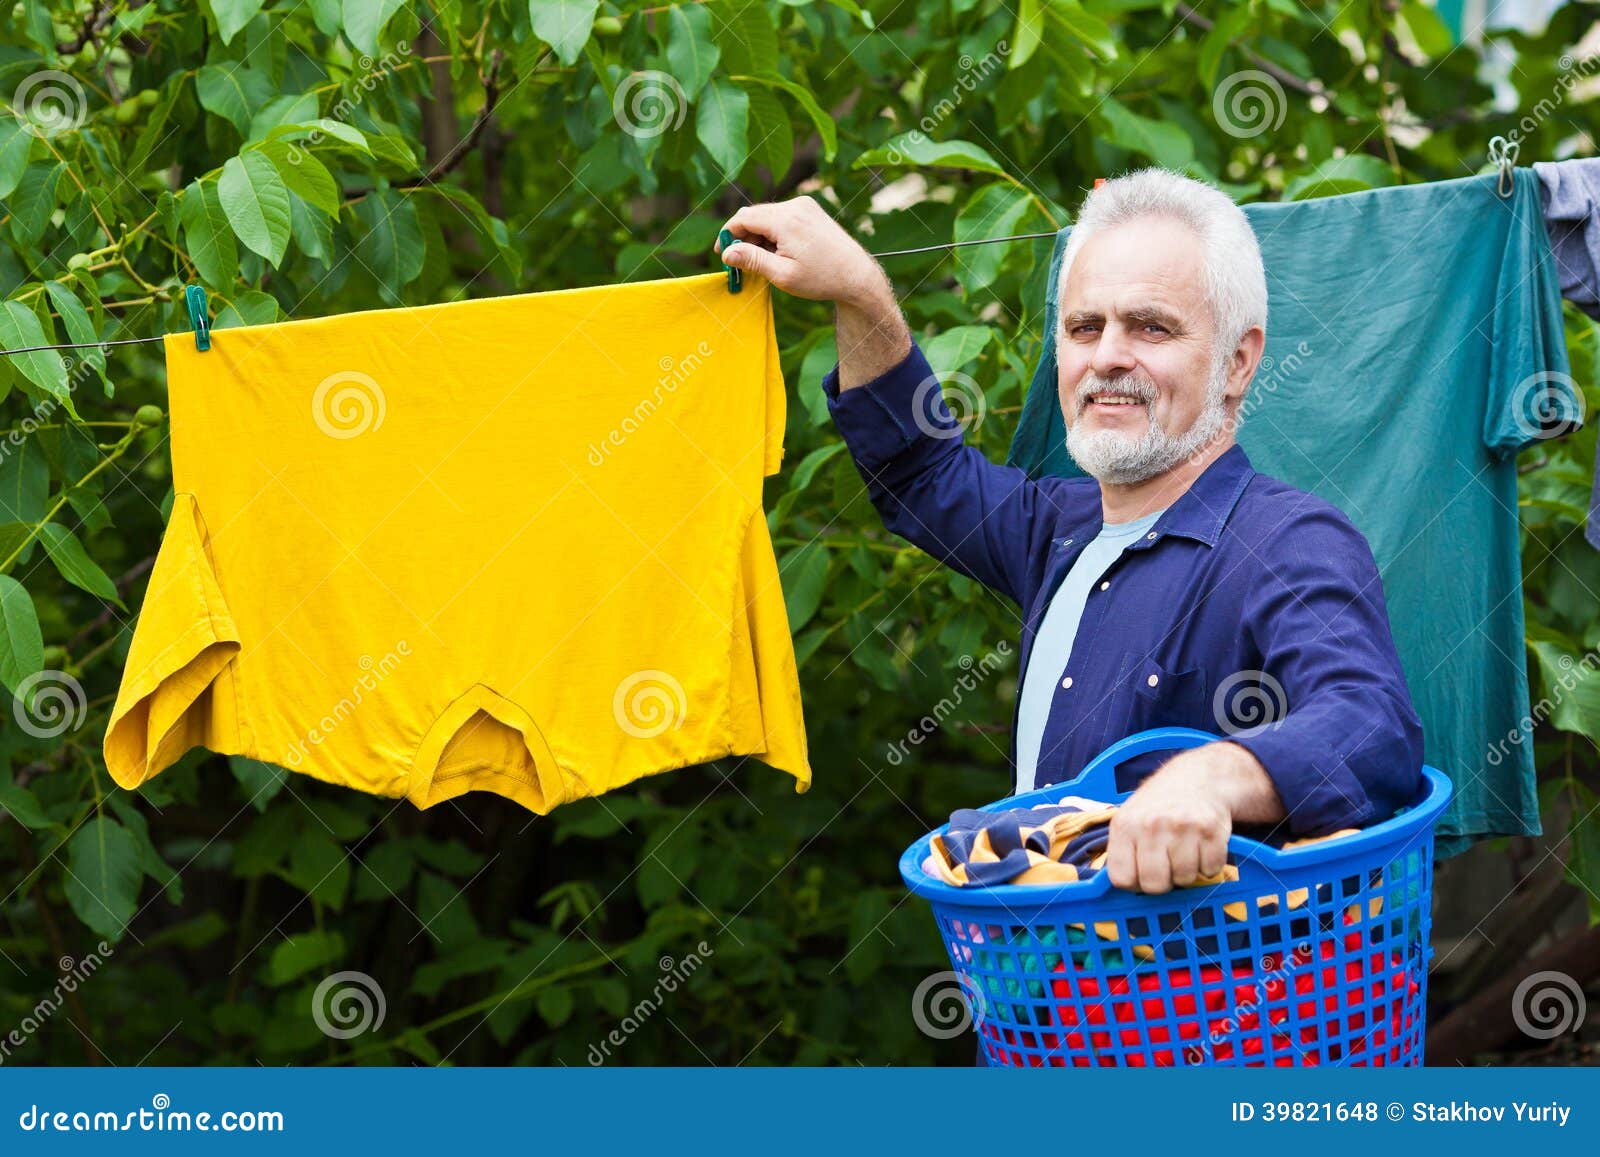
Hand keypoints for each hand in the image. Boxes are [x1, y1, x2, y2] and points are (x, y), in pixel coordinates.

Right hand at [716, 196, 891, 309]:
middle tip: (740, 264)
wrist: (857, 276)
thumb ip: (753, 260)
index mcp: (787, 220)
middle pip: (754, 215)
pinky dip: (772, 232)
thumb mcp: (783, 275)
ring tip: (764, 263)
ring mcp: (805, 205)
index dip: (728, 235)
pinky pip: (781, 216)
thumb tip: (727, 252)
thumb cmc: (822, 279)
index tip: (722, 254)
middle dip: (742, 237)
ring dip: (758, 236)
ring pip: (767, 215)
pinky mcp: (810, 209)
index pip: (744, 218)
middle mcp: (796, 206)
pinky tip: (777, 253)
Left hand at [1104, 742, 1279, 893]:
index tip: (1141, 874)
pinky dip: (1209, 864)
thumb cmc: (1159, 807)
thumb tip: (1119, 889)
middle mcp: (1151, 825)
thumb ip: (1122, 851)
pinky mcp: (1210, 830)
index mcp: (1124, 825)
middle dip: (1163, 882)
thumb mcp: (1129, 818)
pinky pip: (1210, 870)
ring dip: (1188, 872)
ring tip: (1185, 850)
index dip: (1133, 883)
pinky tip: (1202, 846)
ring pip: (1185, 879)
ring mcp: (1181, 827)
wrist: (1198, 778)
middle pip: (1154, 885)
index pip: (1121, 879)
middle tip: (1167, 865)